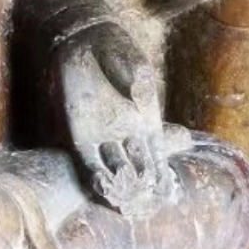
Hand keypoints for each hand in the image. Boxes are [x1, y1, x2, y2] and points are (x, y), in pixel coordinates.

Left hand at [56, 19, 185, 212]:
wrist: (84, 44)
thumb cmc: (112, 48)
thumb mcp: (127, 58)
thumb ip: (135, 74)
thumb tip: (140, 93)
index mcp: (146, 119)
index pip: (159, 153)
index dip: (163, 172)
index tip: (168, 189)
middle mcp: (127, 133)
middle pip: (139, 168)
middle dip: (143, 187)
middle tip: (146, 204)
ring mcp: (103, 136)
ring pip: (117, 170)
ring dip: (122, 187)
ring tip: (127, 204)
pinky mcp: (80, 136)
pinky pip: (90, 162)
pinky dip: (97, 175)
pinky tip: (103, 186)